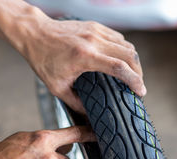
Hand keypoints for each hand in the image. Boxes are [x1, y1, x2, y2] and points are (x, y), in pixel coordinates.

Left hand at [26, 19, 145, 112]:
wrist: (35, 33)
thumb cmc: (43, 59)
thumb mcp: (56, 86)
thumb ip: (75, 102)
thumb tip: (89, 113)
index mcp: (85, 56)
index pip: (119, 68)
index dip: (134, 81)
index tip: (141, 92)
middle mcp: (93, 41)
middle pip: (129, 55)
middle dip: (139, 72)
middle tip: (139, 85)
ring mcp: (96, 31)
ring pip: (127, 45)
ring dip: (134, 61)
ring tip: (133, 75)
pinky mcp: (95, 27)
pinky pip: (118, 38)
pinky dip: (125, 50)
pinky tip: (122, 61)